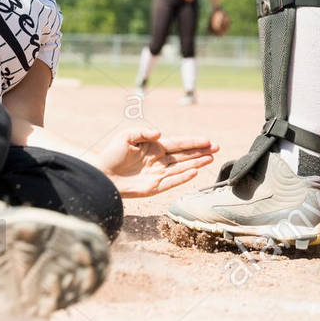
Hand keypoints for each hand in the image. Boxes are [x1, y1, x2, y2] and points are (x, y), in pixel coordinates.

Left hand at [97, 129, 218, 198]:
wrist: (102, 174)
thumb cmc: (112, 154)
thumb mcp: (126, 137)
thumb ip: (143, 132)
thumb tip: (160, 133)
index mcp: (155, 147)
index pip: (178, 143)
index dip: (193, 142)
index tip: (207, 140)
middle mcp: (160, 161)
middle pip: (185, 155)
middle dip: (201, 151)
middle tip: (217, 147)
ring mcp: (158, 174)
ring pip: (182, 168)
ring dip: (197, 163)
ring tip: (211, 157)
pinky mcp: (154, 187)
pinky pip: (172, 182)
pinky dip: (184, 177)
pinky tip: (195, 171)